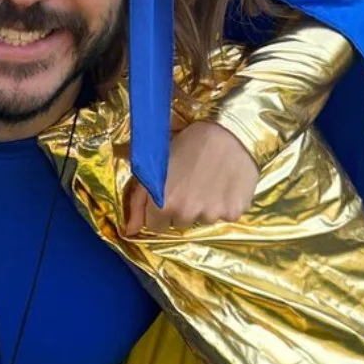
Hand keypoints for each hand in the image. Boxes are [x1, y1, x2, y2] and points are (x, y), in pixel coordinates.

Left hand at [125, 121, 258, 234]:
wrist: (229, 131)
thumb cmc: (188, 142)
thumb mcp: (155, 166)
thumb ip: (139, 201)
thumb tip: (130, 231)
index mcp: (163, 205)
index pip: (156, 226)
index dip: (161, 210)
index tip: (170, 193)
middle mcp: (186, 215)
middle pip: (180, 224)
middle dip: (183, 209)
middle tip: (191, 184)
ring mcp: (211, 215)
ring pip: (203, 219)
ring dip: (205, 206)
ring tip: (210, 180)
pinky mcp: (234, 213)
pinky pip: (226, 215)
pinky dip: (226, 204)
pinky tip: (226, 184)